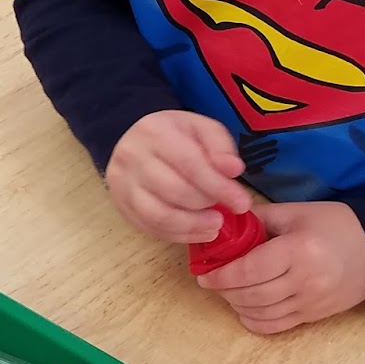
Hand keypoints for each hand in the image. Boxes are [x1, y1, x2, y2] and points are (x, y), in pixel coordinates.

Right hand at [106, 110, 251, 243]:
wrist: (131, 141)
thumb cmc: (172, 136)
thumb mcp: (200, 128)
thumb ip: (220, 146)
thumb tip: (233, 170)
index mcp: (155, 132)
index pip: (190, 164)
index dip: (219, 187)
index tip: (242, 203)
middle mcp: (133, 158)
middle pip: (175, 191)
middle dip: (206, 206)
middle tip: (225, 211)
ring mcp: (123, 185)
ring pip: (160, 216)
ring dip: (193, 226)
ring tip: (214, 226)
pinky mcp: (122, 206)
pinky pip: (151, 228)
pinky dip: (179, 235)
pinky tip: (197, 232)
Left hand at [193, 199, 364, 332]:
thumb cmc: (335, 224)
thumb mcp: (296, 212)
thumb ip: (259, 218)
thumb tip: (224, 222)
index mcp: (299, 250)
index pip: (249, 269)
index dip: (222, 275)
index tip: (204, 274)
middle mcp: (305, 280)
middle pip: (252, 294)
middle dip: (225, 290)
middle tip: (212, 281)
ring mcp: (311, 302)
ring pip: (261, 313)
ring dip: (237, 305)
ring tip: (228, 292)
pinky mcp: (315, 316)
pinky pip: (276, 326)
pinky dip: (254, 321)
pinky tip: (245, 309)